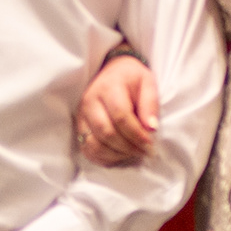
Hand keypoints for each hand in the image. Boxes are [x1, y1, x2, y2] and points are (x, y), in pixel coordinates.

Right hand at [77, 52, 160, 166]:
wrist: (112, 72)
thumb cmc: (131, 79)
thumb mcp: (147, 83)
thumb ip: (150, 104)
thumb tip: (151, 129)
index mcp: (108, 88)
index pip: (120, 116)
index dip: (136, 134)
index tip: (150, 143)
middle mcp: (90, 101)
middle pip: (106, 133)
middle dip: (128, 147)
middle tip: (144, 152)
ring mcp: (82, 115)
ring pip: (95, 145)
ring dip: (116, 155)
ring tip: (133, 154)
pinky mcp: (79, 126)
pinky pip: (87, 149)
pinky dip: (103, 158)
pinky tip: (119, 156)